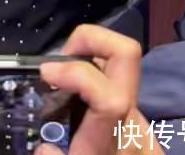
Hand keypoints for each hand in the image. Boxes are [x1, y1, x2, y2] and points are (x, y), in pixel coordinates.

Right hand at [36, 25, 149, 154]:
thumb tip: (45, 148)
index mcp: (114, 142)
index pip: (109, 97)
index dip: (75, 73)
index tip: (46, 73)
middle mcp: (132, 123)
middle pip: (127, 55)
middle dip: (91, 39)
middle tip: (59, 61)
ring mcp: (139, 118)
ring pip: (119, 64)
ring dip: (88, 57)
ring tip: (61, 80)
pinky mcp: (139, 120)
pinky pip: (115, 81)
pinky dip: (93, 77)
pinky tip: (75, 102)